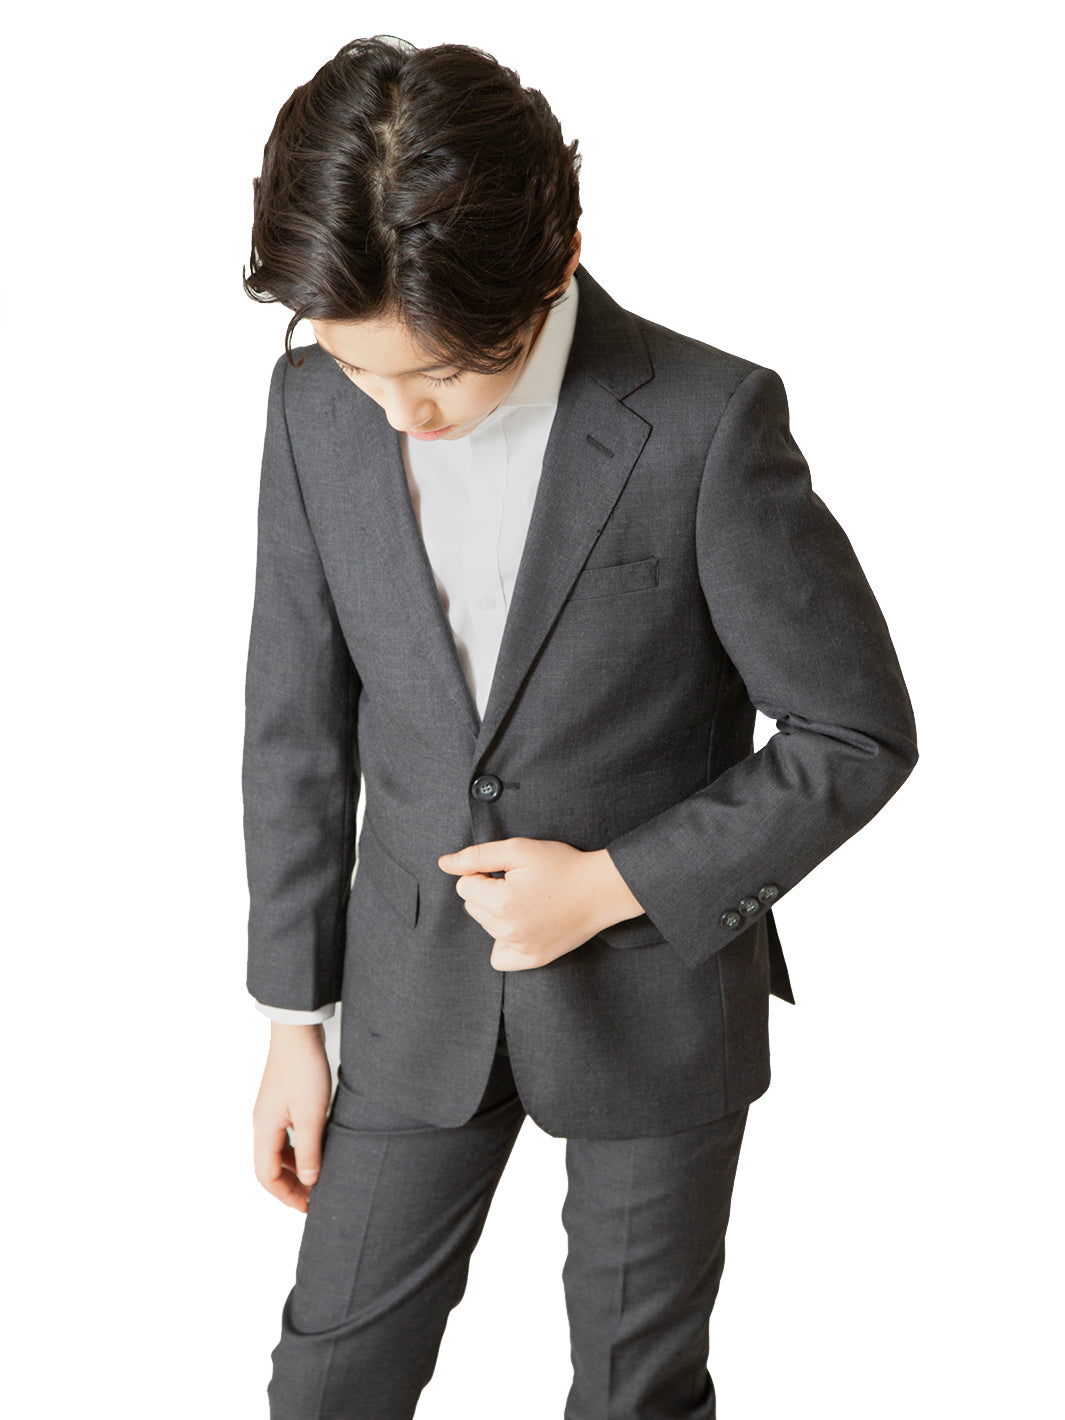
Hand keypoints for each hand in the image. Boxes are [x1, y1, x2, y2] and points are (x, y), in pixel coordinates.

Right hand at [253, 1023, 331, 1212]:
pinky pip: (284, 1136)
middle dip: (291, 1186)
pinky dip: (298, 1150)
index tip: (308, 1208)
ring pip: (277, 1152)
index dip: (286, 1196)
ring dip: (295, 1169)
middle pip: (270, 1167)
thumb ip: (309, 1151)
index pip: (267, 1177)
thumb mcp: (312, 1114)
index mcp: (264, 1130)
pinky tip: (316, 1150)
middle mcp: (262, 1124)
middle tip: (315, 1198)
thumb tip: (309, 1181)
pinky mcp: (280, 1102)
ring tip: (318, 1178)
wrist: (297, 1032)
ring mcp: (270, 1112)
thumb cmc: (304, 1068)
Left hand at [437, 839, 642, 970]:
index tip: (510, 871)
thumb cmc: (561, 865)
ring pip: (486, 927)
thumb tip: (444, 863)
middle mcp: (509, 931)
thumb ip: (477, 856)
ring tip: (529, 901)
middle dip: (488, 893)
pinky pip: (499, 957)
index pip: (464, 886)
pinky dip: (504, 941)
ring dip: (498, 913)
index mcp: (502, 903)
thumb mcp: (519, 850)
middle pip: (472, 908)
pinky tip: (522, 925)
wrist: (600, 890)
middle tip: (521, 884)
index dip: (484, 873)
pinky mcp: (533, 960)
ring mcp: (521, 950)